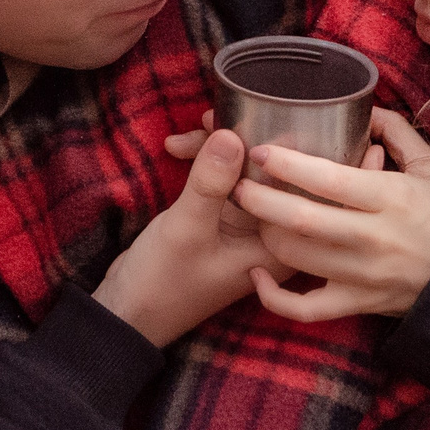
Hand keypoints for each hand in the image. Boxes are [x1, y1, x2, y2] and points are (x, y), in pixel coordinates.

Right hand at [92, 126, 277, 346]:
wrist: (127, 311)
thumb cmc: (163, 282)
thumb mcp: (185, 229)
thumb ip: (211, 183)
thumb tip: (231, 133)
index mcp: (281, 246)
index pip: (302, 186)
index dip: (287, 147)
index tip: (260, 118)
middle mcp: (272, 234)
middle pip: (276, 171)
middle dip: (246, 139)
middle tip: (211, 119)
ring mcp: (248, 226)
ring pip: (247, 169)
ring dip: (219, 148)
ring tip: (184, 135)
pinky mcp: (224, 219)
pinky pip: (226, 178)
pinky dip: (205, 163)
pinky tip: (176, 149)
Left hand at [232, 109, 429, 322]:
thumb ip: (397, 134)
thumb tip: (365, 108)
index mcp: (391, 198)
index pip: (328, 179)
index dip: (287, 165)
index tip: (260, 150)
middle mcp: (373, 238)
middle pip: (301, 220)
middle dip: (259, 199)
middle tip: (237, 182)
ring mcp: (363, 276)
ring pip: (296, 258)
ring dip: (264, 234)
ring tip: (250, 214)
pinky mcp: (358, 304)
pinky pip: (306, 309)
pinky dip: (275, 297)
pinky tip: (258, 276)